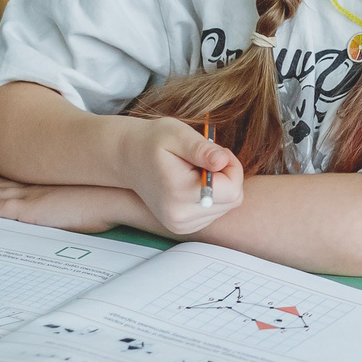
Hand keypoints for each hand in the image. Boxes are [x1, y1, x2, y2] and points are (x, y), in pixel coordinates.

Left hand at [0, 178, 151, 234]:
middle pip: (1, 183)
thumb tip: (81, 200)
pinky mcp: (32, 210)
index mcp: (51, 182)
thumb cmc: (112, 196)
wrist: (117, 195)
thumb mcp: (92, 195)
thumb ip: (78, 196)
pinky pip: (2, 209)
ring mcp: (34, 197)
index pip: (19, 179)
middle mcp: (38, 186)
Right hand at [111, 116, 240, 236]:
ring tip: (196, 170)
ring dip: (220, 185)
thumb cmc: (154, 141)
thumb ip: (201, 149)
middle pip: (233, 200)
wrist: (129, 159)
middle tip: (206, 159)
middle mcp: (180, 217)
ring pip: (226, 206)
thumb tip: (222, 161)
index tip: (215, 152)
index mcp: (180, 194)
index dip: (231, 167)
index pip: (233, 191)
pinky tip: (193, 182)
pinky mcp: (183, 227)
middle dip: (227, 175)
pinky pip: (215, 212)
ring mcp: (181, 225)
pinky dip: (212, 195)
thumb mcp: (177, 134)